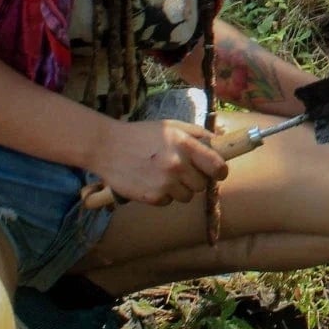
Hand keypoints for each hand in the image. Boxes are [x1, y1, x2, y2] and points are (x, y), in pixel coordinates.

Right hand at [89, 118, 227, 206]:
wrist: (107, 147)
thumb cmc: (142, 135)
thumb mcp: (171, 126)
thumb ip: (198, 134)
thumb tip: (221, 143)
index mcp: (185, 145)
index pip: (218, 166)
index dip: (220, 171)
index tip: (217, 171)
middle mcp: (177, 165)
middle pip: (202, 184)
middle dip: (195, 179)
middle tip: (180, 170)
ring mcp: (164, 183)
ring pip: (187, 196)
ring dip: (179, 189)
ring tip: (163, 174)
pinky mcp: (152, 197)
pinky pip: (168, 202)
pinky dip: (162, 195)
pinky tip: (150, 181)